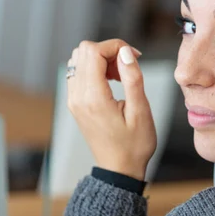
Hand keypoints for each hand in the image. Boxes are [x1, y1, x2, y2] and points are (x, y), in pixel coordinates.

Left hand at [66, 39, 155, 180]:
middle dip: (107, 51)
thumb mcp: (141, 111)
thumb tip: (125, 52)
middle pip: (82, 51)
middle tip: (127, 67)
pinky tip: (111, 82)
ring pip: (78, 59)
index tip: (135, 57)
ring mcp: (73, 100)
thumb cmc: (134, 145)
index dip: (116, 46)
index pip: (94, 51)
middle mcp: (77, 96)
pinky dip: (94, 69)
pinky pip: (78, 73)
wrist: (119, 169)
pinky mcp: (75, 103)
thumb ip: (132, 78)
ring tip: (120, 76)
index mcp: (93, 98)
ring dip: (100, 59)